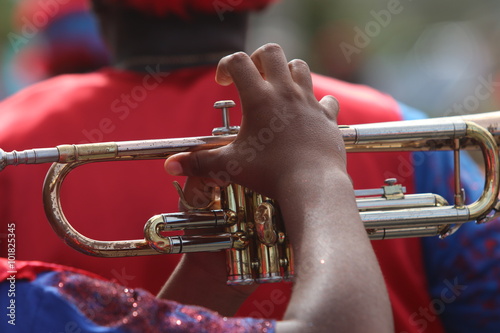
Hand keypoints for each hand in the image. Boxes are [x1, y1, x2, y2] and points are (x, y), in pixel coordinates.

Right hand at [165, 43, 342, 201]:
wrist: (312, 185)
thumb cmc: (271, 174)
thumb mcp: (230, 166)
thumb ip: (199, 162)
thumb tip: (171, 165)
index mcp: (260, 99)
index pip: (238, 61)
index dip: (225, 65)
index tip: (222, 82)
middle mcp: (286, 94)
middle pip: (272, 52)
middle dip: (257, 58)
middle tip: (251, 77)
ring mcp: (309, 103)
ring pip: (300, 67)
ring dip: (286, 72)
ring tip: (277, 91)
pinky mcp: (327, 118)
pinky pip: (326, 100)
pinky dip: (317, 102)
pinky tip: (308, 114)